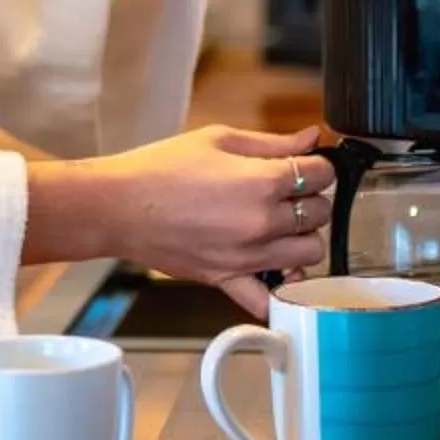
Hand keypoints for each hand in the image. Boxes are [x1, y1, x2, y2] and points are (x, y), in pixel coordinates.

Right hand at [23, 124, 338, 322]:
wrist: (118, 206)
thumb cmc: (161, 168)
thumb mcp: (219, 139)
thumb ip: (273, 142)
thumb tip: (311, 139)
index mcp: (263, 181)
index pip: (321, 174)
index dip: (318, 165)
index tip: (306, 165)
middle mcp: (263, 222)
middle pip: (321, 214)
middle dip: (310, 199)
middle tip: (287, 192)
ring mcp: (249, 256)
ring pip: (310, 255)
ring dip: (302, 239)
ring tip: (280, 226)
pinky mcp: (230, 280)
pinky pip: (271, 301)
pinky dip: (282, 293)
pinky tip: (278, 276)